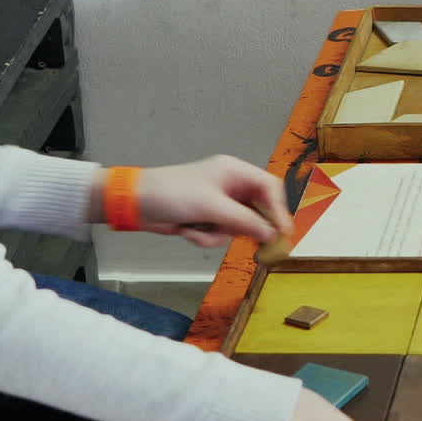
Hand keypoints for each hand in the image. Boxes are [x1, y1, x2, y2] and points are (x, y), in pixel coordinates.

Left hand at [132, 155, 290, 248]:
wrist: (137, 203)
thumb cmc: (173, 194)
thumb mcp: (212, 207)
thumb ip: (245, 221)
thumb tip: (272, 234)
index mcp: (234, 172)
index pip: (269, 188)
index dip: (279, 209)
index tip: (284, 232)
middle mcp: (230, 186)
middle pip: (257, 210)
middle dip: (248, 228)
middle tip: (259, 248)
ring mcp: (218, 203)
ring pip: (238, 227)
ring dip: (219, 234)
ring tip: (198, 230)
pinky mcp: (206, 218)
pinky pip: (220, 233)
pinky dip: (206, 237)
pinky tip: (187, 231)